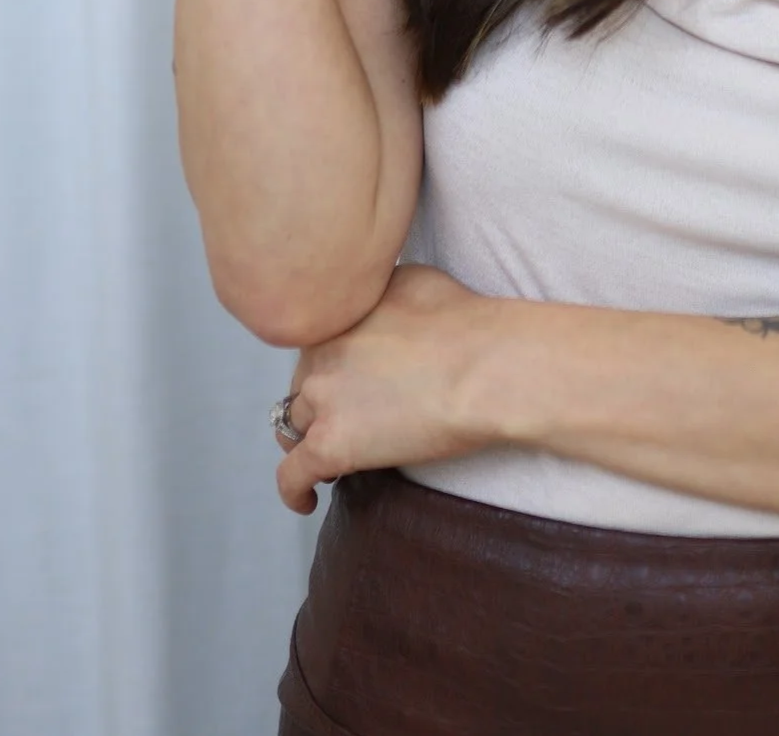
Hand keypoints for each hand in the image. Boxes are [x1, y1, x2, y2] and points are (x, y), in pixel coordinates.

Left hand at [273, 264, 509, 514]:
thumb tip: (376, 304)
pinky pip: (292, 475)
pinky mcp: (329, 445)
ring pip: (292, 425)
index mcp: (339, 313)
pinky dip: (294, 490)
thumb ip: (379, 294)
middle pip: (303, 382)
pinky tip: (308, 499)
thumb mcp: (413, 280)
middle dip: (321, 400)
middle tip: (349, 416)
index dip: (334, 365)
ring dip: (309, 438)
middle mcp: (320, 350)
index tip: (351, 379)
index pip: (317, 343)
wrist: (486, 366)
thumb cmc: (467, 323)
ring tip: (331, 454)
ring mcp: (321, 398)